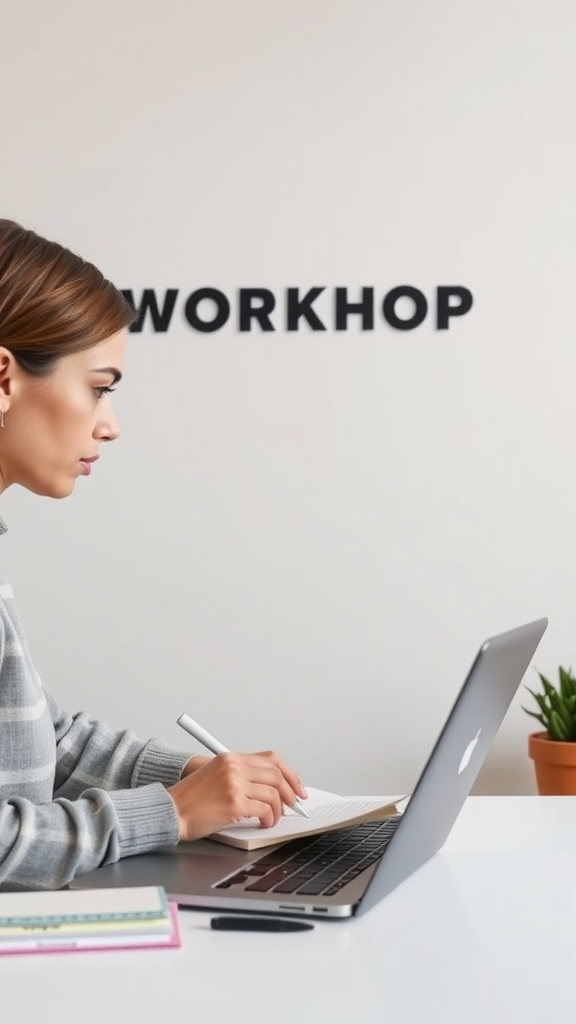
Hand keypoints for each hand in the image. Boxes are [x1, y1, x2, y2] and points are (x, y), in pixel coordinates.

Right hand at [167, 751, 307, 841]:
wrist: (169, 811)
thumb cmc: (190, 799)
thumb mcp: (215, 775)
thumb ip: (240, 774)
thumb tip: (270, 786)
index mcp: (230, 758)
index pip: (271, 759)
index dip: (289, 773)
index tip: (296, 786)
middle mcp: (234, 767)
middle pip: (276, 775)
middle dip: (290, 792)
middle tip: (293, 805)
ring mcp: (234, 784)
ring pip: (273, 794)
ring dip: (278, 810)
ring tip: (273, 818)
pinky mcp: (234, 803)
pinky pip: (264, 810)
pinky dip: (269, 819)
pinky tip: (264, 823)